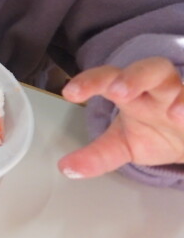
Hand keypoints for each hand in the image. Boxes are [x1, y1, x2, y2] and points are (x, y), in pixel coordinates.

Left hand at [57, 57, 183, 177]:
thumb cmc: (154, 135)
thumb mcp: (122, 146)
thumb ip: (96, 156)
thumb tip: (66, 168)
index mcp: (131, 92)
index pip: (108, 77)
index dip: (90, 81)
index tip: (70, 93)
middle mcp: (159, 88)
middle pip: (150, 68)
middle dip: (134, 77)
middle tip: (118, 92)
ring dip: (180, 97)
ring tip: (174, 115)